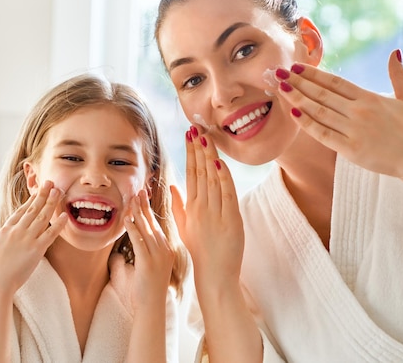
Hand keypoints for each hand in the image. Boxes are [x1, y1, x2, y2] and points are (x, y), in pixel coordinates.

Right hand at [0, 180, 67, 292]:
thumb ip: (4, 237)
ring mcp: (27, 239)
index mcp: (6, 229)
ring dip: (51, 203)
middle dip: (43, 194)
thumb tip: (8, 232)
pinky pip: (50, 234)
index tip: (39, 190)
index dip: (32, 199)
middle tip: (51, 182)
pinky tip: (65, 216)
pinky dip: (58, 224)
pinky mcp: (36, 250)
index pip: (21, 210)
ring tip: (59, 191)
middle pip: (33, 209)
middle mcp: (17, 231)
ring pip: (42, 217)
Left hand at [123, 190, 173, 310]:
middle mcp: (164, 249)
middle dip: (144, 206)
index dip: (149, 210)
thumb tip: (130, 246)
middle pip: (153, 223)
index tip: (143, 197)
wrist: (152, 306)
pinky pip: (140, 241)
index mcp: (166, 249)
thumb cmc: (148, 288)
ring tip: (131, 199)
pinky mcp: (148, 262)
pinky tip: (127, 219)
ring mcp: (158, 255)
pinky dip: (133, 229)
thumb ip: (144, 253)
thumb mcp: (150, 267)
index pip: (157, 224)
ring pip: (146, 229)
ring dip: (137, 213)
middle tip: (138, 190)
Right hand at [171, 128, 243, 288]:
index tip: (190, 135)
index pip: (190, 174)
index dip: (190, 153)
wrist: (213, 275)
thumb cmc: (199, 251)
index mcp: (190, 207)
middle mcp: (200, 208)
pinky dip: (223, 179)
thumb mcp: (184, 227)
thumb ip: (178, 206)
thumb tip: (172, 187)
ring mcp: (215, 214)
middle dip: (199, 148)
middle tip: (197, 128)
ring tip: (207, 137)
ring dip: (210, 157)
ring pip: (212, 180)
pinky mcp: (230, 221)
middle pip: (200, 172)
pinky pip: (226, 195)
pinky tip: (220, 163)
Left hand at [274, 50, 402, 179]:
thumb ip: (399, 75)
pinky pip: (323, 134)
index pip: (335, 82)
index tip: (296, 67)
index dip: (314, 74)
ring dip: (297, 99)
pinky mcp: (350, 148)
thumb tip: (395, 53)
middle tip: (278, 73)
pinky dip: (307, 123)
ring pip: (319, 111)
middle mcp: (359, 111)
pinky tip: (293, 113)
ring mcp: (354, 129)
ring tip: (281, 89)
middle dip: (298, 82)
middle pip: (322, 93)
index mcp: (370, 97)